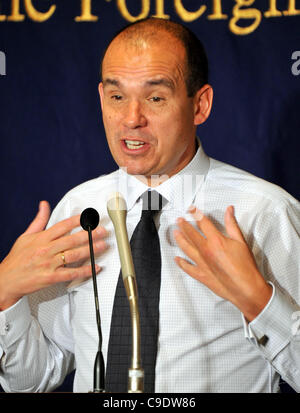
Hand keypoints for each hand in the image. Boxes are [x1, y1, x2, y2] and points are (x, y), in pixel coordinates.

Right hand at [0, 201, 107, 309]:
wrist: (6, 280)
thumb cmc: (17, 259)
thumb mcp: (25, 236)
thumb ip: (39, 220)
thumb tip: (44, 204)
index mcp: (41, 238)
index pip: (62, 226)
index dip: (77, 220)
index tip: (88, 217)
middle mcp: (46, 250)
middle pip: (71, 240)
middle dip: (89, 235)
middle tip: (102, 231)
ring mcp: (49, 264)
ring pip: (73, 255)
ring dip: (90, 250)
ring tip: (103, 245)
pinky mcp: (51, 277)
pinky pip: (71, 273)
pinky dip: (85, 271)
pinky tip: (95, 267)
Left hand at [174, 205, 271, 321]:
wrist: (246, 288)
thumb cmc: (246, 267)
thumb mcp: (241, 241)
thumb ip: (232, 224)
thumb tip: (229, 211)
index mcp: (216, 241)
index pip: (202, 222)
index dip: (195, 214)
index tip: (191, 209)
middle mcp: (206, 251)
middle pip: (191, 234)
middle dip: (184, 225)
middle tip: (179, 220)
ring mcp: (202, 263)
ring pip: (186, 248)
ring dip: (180, 240)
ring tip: (176, 233)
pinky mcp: (201, 275)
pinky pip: (187, 268)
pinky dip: (181, 263)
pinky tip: (177, 259)